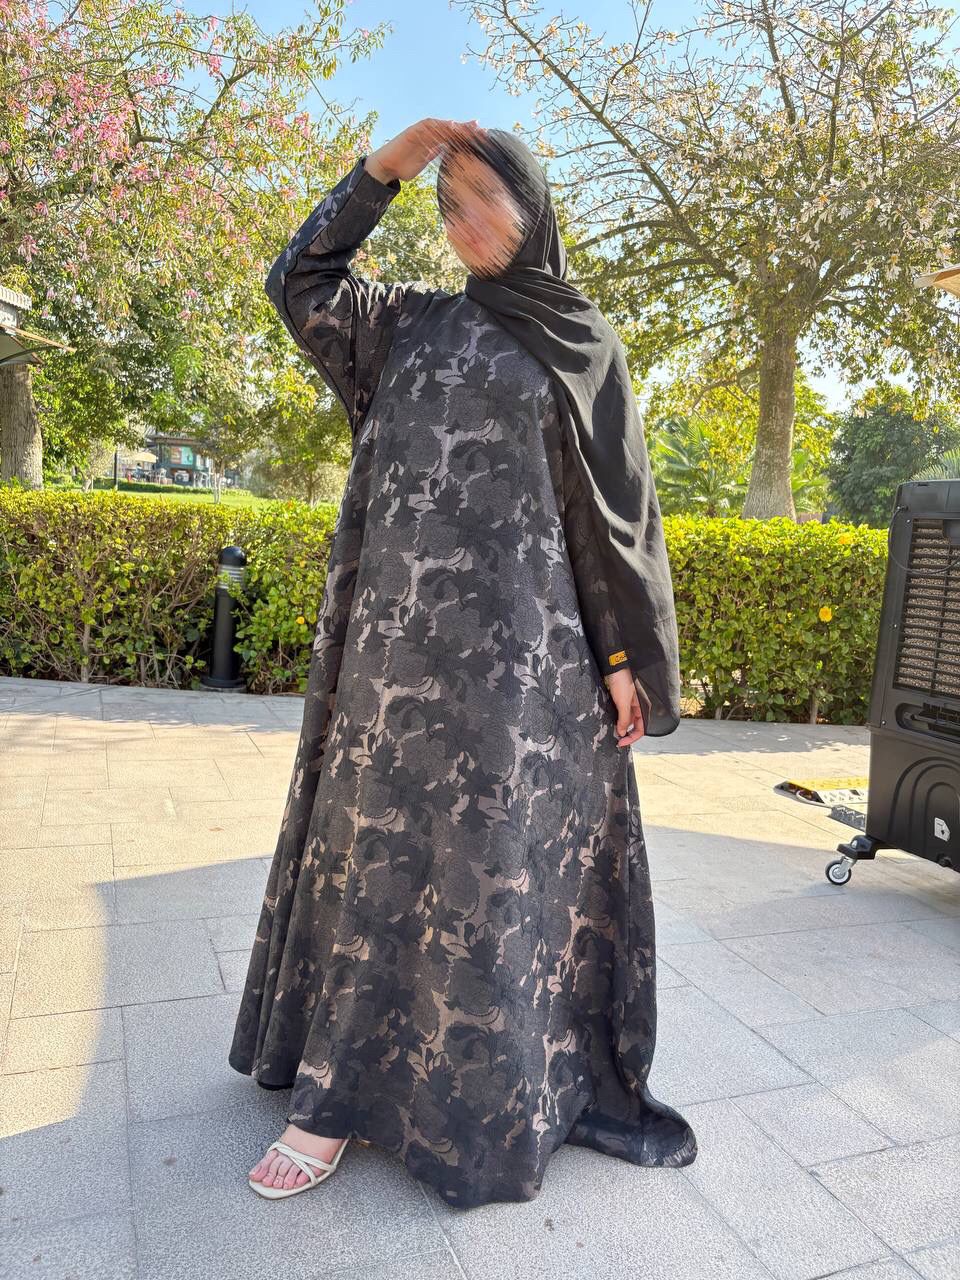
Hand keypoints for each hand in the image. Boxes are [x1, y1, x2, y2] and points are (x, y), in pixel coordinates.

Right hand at [364, 118, 486, 183]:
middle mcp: (429, 134)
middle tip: (481, 130)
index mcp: (435, 142)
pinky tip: (449, 126)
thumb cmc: (405, 168)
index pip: (454, 137)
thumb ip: (440, 158)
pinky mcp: (412, 132)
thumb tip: (454, 164)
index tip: (483, 138)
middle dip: (466, 129)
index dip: (468, 136)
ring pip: (441, 126)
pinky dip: (438, 126)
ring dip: (455, 126)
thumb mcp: (427, 163)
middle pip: (450, 129)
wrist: (387, 168)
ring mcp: (421, 132)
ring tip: (468, 128)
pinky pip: (426, 127)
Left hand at [605, 668, 645, 746]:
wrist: (615, 667)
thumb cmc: (622, 682)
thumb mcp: (623, 703)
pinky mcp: (622, 700)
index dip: (631, 738)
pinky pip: (621, 713)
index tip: (621, 743)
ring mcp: (630, 704)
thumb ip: (624, 719)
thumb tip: (622, 732)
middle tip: (616, 739)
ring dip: (621, 726)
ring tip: (612, 731)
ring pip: (627, 720)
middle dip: (626, 734)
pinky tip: (610, 721)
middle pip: (635, 726)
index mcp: (643, 708)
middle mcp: (638, 707)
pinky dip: (617, 719)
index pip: (641, 729)